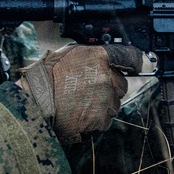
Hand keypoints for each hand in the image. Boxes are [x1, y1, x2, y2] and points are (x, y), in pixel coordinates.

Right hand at [19, 43, 142, 143]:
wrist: (35, 103)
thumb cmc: (47, 77)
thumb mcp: (70, 54)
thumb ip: (92, 56)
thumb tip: (106, 59)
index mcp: (98, 57)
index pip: (128, 56)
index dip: (134, 60)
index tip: (138, 64)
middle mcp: (106, 77)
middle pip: (122, 84)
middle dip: (111, 88)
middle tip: (90, 90)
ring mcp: (105, 99)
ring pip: (114, 103)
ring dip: (103, 105)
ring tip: (81, 103)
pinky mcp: (101, 118)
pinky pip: (105, 119)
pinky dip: (96, 119)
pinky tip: (80, 114)